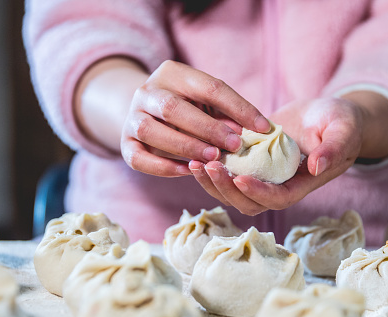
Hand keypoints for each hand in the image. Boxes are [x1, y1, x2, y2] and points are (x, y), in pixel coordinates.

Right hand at [121, 60, 269, 176]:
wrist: (148, 111)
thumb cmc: (190, 107)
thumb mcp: (209, 103)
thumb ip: (227, 113)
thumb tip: (255, 131)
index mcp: (173, 73)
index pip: (210, 87)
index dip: (239, 108)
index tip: (263, 128)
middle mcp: (147, 91)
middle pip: (173, 108)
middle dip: (208, 129)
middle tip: (235, 146)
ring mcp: (131, 116)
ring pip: (150, 131)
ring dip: (185, 146)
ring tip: (212, 159)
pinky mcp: (124, 142)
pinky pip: (138, 158)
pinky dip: (163, 167)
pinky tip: (187, 172)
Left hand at [189, 95, 387, 214]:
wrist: (326, 116)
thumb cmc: (341, 123)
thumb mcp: (343, 131)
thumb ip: (334, 149)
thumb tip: (316, 167)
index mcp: (301, 184)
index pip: (277, 199)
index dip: (258, 193)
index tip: (240, 178)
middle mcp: (278, 185)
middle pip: (248, 202)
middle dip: (226, 189)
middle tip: (209, 166)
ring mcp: (262, 175)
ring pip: (232, 193)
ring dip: (212, 183)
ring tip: (195, 163)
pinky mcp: (249, 162)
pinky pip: (227, 173)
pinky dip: (211, 169)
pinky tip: (195, 153)